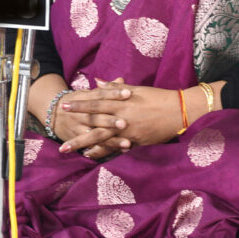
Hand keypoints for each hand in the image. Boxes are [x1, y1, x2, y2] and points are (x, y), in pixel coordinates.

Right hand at [53, 78, 133, 160]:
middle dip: (110, 121)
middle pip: (96, 116)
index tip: (128, 93)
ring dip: (112, 141)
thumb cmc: (77, 102)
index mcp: (85, 99)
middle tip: (125, 123)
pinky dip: (104, 150)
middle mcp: (81, 113)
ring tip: (127, 144)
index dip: (113, 93)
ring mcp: (78, 127)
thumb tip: (121, 79)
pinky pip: (91, 146)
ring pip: (95, 135)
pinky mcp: (77, 139)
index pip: (100, 95)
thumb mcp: (88, 93)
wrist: (52, 113)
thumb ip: (105, 89)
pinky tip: (118, 152)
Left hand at [60, 80, 182, 152]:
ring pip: (103, 139)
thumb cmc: (157, 97)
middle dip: (77, 132)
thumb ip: (114, 88)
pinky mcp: (136, 141)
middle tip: (60, 139)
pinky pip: (116, 148)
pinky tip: (91, 155)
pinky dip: (104, 151)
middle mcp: (123, 117)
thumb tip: (97, 82)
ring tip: (70, 151)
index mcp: (122, 102)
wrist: (179, 111)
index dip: (80, 105)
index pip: (96, 103)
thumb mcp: (136, 89)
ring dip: (86, 146)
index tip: (64, 106)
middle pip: (95, 125)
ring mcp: (129, 131)